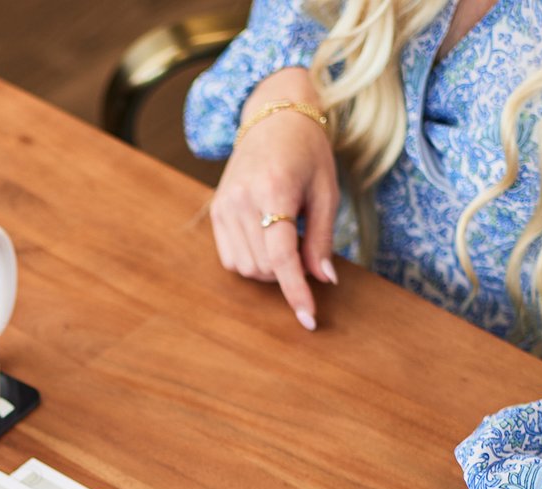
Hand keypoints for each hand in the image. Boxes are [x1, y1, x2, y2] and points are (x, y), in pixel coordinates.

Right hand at [209, 67, 340, 330]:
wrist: (274, 117)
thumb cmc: (308, 152)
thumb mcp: (326, 191)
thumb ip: (322, 238)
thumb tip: (323, 280)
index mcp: (274, 189)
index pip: (282, 256)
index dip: (296, 292)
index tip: (309, 319)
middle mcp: (241, 199)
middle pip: (265, 266)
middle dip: (288, 272)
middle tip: (305, 244)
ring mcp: (223, 205)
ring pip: (246, 268)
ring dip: (270, 268)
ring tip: (285, 236)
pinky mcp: (214, 211)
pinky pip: (230, 259)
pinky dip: (252, 261)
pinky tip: (265, 239)